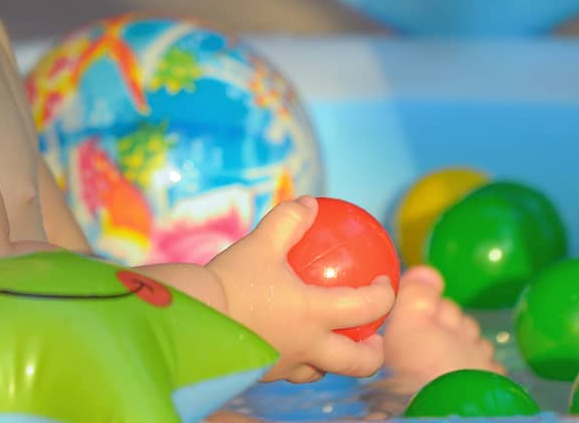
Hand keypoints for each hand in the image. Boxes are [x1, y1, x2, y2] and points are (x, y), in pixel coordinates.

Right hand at [207, 196, 395, 383]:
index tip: (384, 283)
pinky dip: (298, 358)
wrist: (193, 322)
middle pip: (359, 362)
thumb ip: (288, 221)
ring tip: (330, 341)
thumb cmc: (231, 281)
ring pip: (323, 371)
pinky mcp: (262, 374)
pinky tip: (284, 339)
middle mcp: (308, 347)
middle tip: (374, 336)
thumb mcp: (261, 242)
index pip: (368, 308)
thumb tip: (309, 203)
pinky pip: (289, 370)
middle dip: (374, 352)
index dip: (385, 295)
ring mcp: (286, 366)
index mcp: (316, 315)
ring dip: (334, 358)